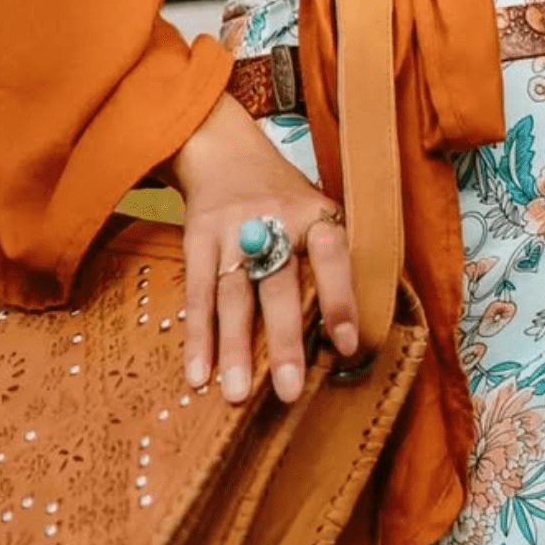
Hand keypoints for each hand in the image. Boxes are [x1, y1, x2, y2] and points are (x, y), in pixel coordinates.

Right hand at [168, 92, 356, 405]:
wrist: (223, 150)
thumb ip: (329, 262)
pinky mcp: (198, 238)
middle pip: (279, 284)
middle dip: (284, 341)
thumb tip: (346, 339)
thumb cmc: (282, 197)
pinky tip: (199, 373)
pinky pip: (198, 293)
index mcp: (314, 214)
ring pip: (234, 294)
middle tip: (289, 391)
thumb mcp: (315, 211)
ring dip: (234, 348)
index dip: (340, 300)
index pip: (332, 256)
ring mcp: (231, 229)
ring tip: (236, 394)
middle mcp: (274, 219)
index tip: (346, 345)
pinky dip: (197, 336)